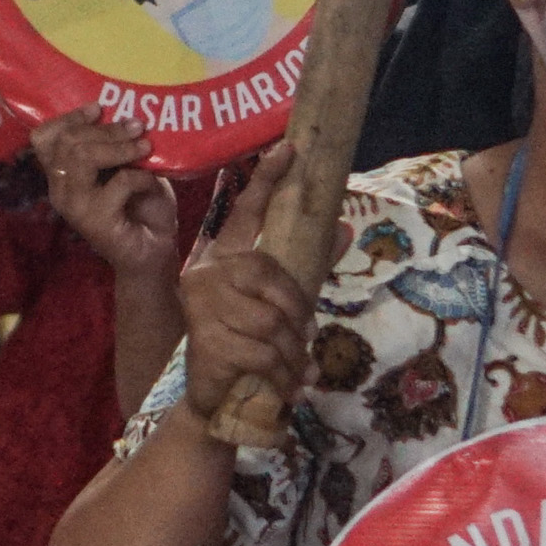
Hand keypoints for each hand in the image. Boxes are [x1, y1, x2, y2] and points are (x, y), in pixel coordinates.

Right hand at [32, 112, 175, 277]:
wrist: (155, 250)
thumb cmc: (141, 205)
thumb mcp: (128, 166)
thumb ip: (116, 146)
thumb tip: (125, 115)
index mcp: (62, 174)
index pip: (44, 138)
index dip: (68, 118)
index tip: (98, 107)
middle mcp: (60, 190)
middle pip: (67, 143)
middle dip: (105, 129)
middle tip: (137, 126)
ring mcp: (75, 207)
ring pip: (82, 158)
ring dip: (118, 147)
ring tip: (145, 146)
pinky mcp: (96, 222)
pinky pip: (117, 183)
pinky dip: (139, 176)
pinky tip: (150, 182)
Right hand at [177, 141, 311, 421]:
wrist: (212, 398)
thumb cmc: (246, 343)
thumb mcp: (277, 305)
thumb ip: (305, 269)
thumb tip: (344, 228)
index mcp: (224, 257)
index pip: (247, 211)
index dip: (267, 180)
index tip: (289, 148)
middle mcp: (206, 273)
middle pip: (269, 276)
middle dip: (297, 311)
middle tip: (306, 337)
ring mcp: (202, 307)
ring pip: (270, 321)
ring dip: (293, 350)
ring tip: (297, 367)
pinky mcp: (206, 341)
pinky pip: (262, 352)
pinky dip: (284, 373)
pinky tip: (289, 386)